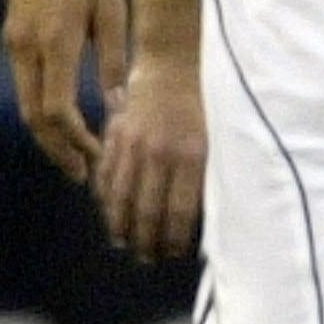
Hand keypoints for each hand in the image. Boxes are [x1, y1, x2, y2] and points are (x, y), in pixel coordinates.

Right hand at [4, 0, 125, 182]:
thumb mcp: (113, 9)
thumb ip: (114, 59)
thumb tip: (120, 106)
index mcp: (53, 42)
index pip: (58, 111)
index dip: (77, 141)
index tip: (98, 158)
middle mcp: (25, 46)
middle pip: (34, 116)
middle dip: (58, 149)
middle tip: (83, 175)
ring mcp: (14, 40)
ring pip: (26, 101)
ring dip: (48, 132)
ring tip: (76, 155)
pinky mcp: (14, 32)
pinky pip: (26, 82)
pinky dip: (43, 107)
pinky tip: (65, 119)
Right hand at [95, 50, 205, 261]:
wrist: (175, 63)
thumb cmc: (207, 104)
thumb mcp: (218, 139)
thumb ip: (207, 175)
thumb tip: (206, 216)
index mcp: (191, 156)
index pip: (178, 211)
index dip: (173, 238)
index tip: (173, 254)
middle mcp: (159, 153)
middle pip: (147, 210)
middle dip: (146, 239)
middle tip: (147, 259)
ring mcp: (134, 144)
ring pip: (121, 195)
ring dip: (121, 225)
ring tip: (124, 244)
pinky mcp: (116, 135)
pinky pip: (106, 173)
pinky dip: (105, 197)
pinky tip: (109, 212)